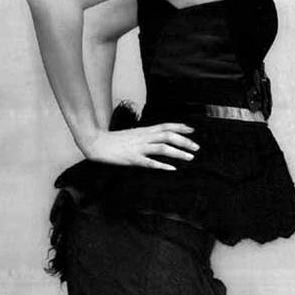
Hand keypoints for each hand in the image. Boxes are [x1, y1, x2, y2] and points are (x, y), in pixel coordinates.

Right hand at [83, 123, 199, 170]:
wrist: (97, 143)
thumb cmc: (115, 140)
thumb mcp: (133, 134)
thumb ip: (146, 136)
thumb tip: (159, 138)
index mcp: (144, 130)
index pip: (165, 125)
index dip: (180, 127)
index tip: (192, 130)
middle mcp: (143, 137)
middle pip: (167, 136)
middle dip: (184, 141)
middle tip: (197, 147)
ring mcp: (138, 148)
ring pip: (162, 148)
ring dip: (177, 153)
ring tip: (190, 157)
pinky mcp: (132, 159)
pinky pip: (149, 162)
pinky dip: (162, 165)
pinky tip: (172, 168)